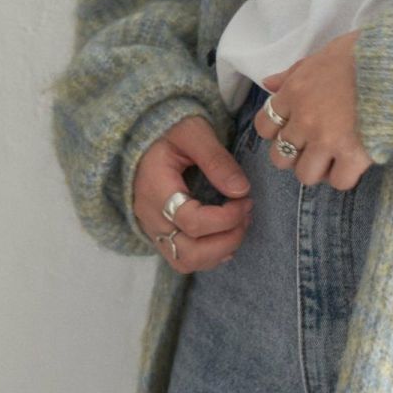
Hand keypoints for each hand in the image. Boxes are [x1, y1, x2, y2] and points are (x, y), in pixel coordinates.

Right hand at [134, 115, 253, 271]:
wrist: (145, 135)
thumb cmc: (170, 130)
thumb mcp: (194, 133)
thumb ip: (217, 160)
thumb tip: (241, 190)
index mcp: (155, 189)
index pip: (191, 221)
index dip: (226, 217)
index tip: (246, 199)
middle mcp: (150, 216)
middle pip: (188, 253)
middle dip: (227, 240)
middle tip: (246, 215)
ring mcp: (154, 229)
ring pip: (185, 262)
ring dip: (219, 251)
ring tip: (240, 224)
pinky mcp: (162, 234)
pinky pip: (184, 259)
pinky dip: (210, 255)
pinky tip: (227, 234)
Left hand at [253, 29, 373, 190]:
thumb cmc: (363, 54)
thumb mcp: (324, 54)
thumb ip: (294, 72)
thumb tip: (269, 84)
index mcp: (295, 93)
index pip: (264, 126)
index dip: (276, 132)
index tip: (292, 129)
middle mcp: (305, 120)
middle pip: (280, 157)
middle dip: (295, 155)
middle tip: (313, 147)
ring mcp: (327, 140)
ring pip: (305, 175)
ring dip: (319, 169)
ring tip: (335, 157)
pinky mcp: (352, 155)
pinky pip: (338, 181)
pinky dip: (345, 175)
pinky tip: (354, 161)